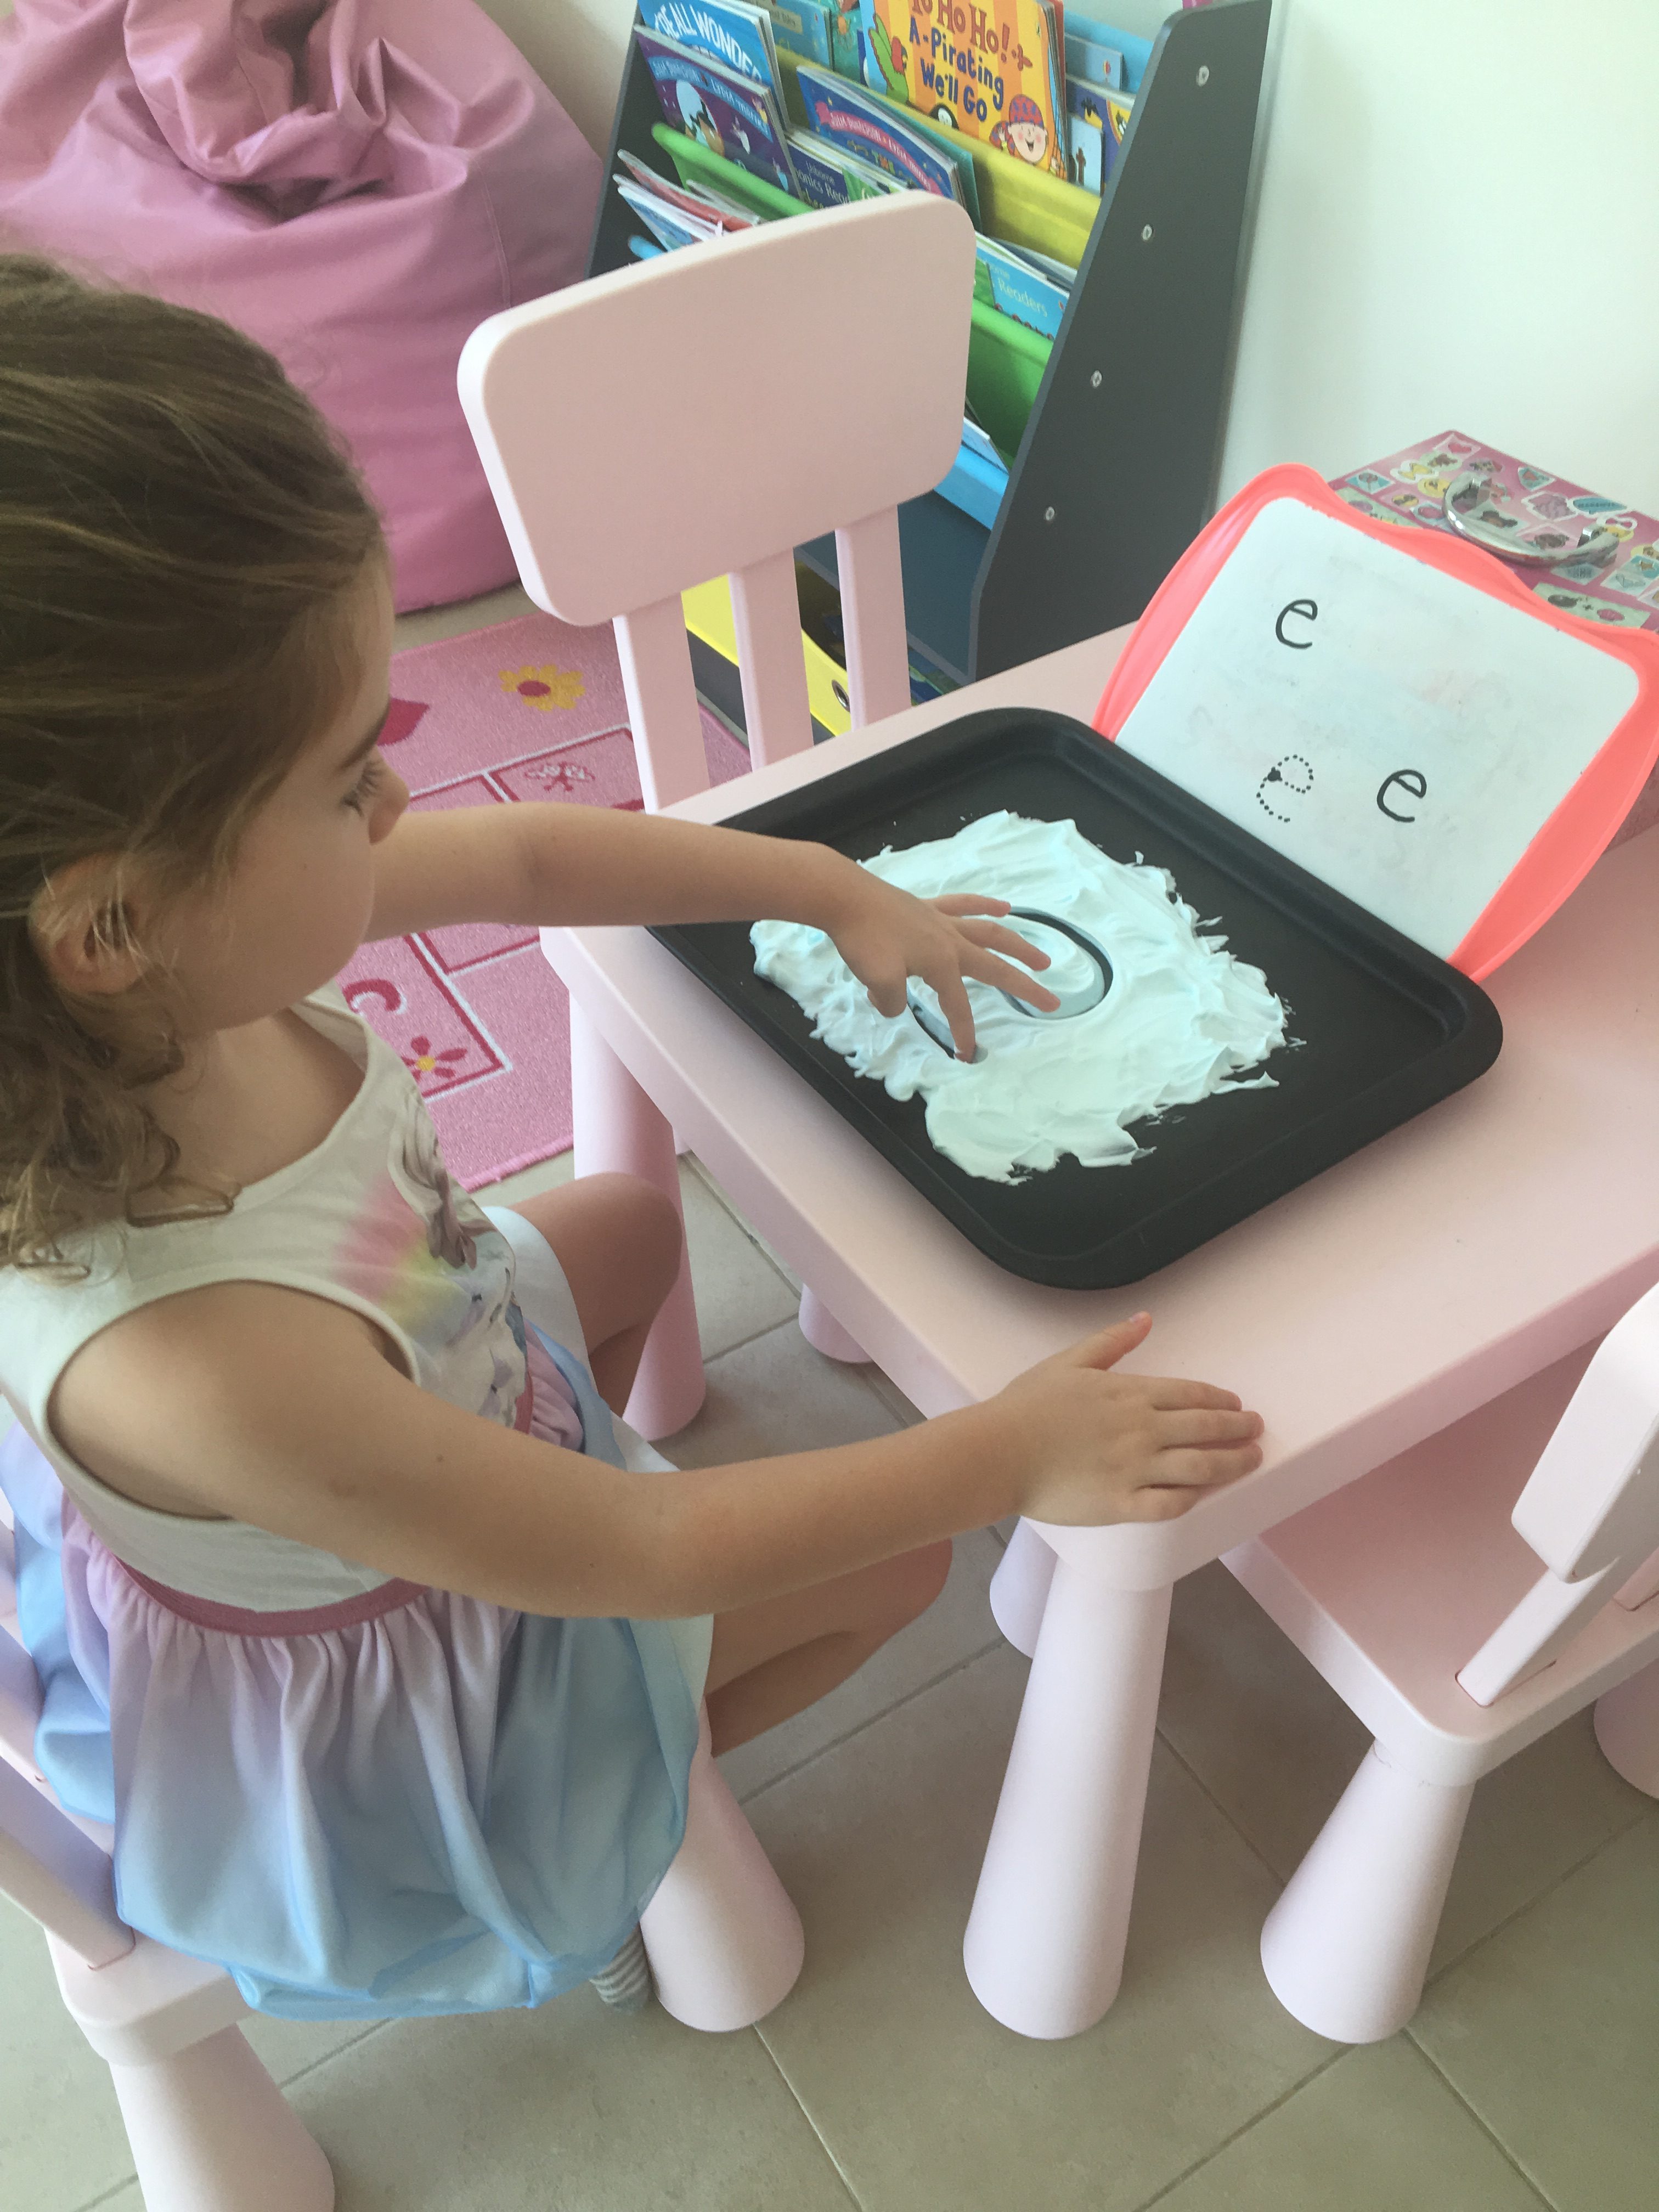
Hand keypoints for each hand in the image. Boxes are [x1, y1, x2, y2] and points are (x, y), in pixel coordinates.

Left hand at [819, 866, 1059, 1058]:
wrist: (843, 896)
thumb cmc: (862, 939)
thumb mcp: (877, 982)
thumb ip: (893, 1002)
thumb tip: (895, 1005)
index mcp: (941, 963)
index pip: (958, 1005)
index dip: (964, 1032)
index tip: (966, 1055)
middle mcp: (950, 940)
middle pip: (996, 966)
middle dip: (1025, 987)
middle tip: (1052, 1001)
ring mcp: (941, 920)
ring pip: (991, 932)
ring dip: (1018, 945)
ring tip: (1041, 958)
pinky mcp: (927, 906)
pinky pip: (964, 905)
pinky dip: (986, 906)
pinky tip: (1004, 907)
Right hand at [996, 1314, 1263, 1525]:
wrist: (998, 1453)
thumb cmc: (1028, 1405)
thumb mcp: (1068, 1361)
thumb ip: (1112, 1341)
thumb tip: (1146, 1319)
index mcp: (1130, 1393)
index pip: (1191, 1395)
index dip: (1221, 1400)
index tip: (1238, 1404)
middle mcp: (1142, 1431)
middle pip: (1206, 1429)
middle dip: (1239, 1428)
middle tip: (1257, 1429)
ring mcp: (1135, 1470)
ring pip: (1201, 1467)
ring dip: (1233, 1463)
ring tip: (1252, 1460)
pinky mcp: (1123, 1505)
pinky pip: (1171, 1505)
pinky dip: (1194, 1498)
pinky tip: (1205, 1493)